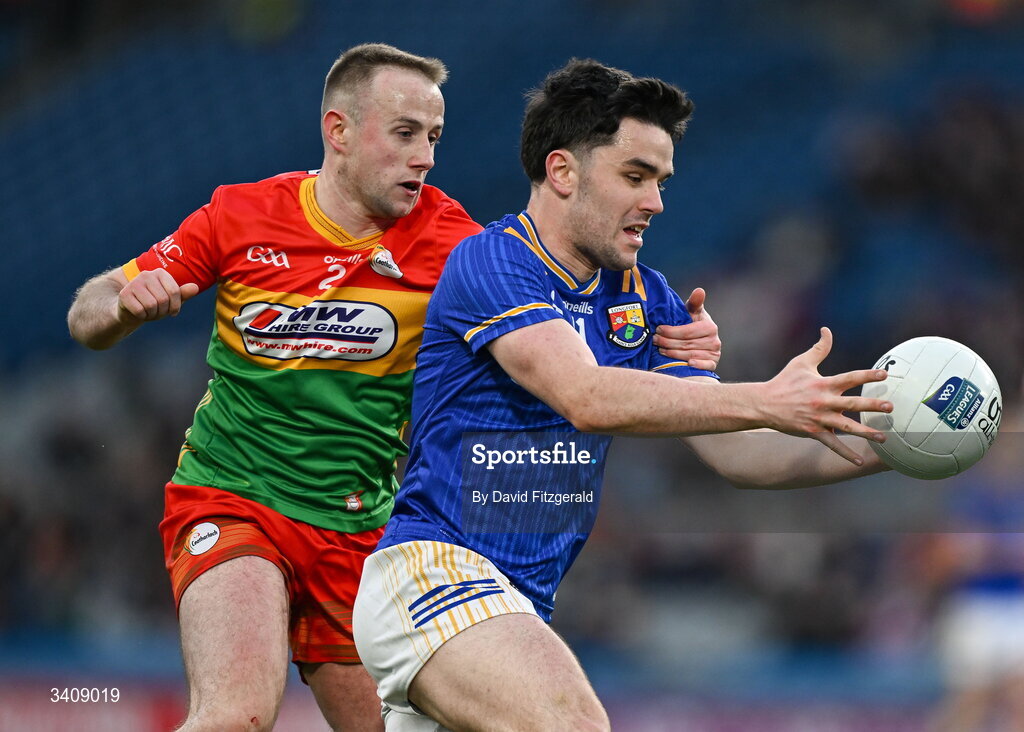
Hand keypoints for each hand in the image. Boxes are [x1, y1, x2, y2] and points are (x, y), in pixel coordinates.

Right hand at [117, 269, 198, 323]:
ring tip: (148, 312)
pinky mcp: (124, 294)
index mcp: (160, 273)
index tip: (171, 310)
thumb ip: (183, 294)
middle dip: (162, 311)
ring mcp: (134, 283)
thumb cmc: (154, 304)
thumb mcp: (171, 300)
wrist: (131, 310)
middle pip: (163, 299)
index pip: (175, 292)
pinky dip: (142, 317)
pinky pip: (140, 311)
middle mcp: (146, 274)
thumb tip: (195, 288)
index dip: (175, 306)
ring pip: (151, 305)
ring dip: (152, 314)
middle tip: (157, 312)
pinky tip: (138, 313)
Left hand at [653, 287, 721, 370]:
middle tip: (654, 340)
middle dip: (668, 342)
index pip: (687, 331)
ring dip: (673, 354)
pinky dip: (697, 366)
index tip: (658, 329)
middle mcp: (714, 341)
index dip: (671, 331)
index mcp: (709, 327)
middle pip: (686, 344)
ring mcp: (714, 353)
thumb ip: (694, 302)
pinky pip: (705, 366)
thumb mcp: (693, 312)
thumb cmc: (693, 323)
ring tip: (660, 350)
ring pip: (690, 355)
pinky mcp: (713, 364)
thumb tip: (699, 290)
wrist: (700, 339)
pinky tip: (686, 364)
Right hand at [763, 327, 891, 463]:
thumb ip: (819, 348)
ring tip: (884, 436)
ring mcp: (818, 419)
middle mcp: (823, 401)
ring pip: (847, 427)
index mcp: (823, 384)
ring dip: (866, 432)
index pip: (849, 378)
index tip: (884, 375)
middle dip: (872, 405)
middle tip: (890, 407)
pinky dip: (845, 453)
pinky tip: (859, 460)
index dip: (867, 376)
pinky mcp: (813, 432)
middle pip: (852, 404)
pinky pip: (833, 444)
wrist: (763, 404)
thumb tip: (827, 329)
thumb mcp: (800, 363)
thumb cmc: (784, 382)